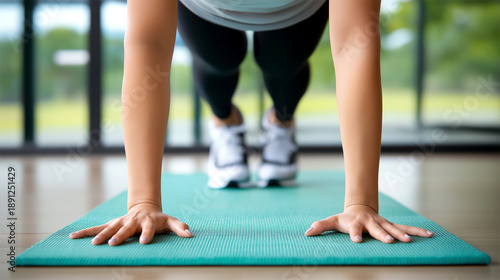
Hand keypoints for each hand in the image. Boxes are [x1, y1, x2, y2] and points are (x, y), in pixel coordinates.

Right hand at [69, 203, 191, 245]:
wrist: (145, 208)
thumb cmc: (159, 219)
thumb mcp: (171, 222)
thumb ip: (179, 227)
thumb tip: (190, 234)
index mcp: (148, 221)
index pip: (148, 229)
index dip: (147, 234)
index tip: (144, 242)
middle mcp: (133, 221)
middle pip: (126, 229)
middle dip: (120, 236)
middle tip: (113, 244)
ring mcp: (120, 222)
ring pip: (110, 228)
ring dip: (101, 235)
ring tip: (93, 243)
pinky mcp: (111, 224)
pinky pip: (97, 228)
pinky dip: (85, 232)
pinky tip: (73, 237)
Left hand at [304, 204, 433, 242]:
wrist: (359, 208)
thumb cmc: (344, 219)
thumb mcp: (331, 222)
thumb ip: (320, 227)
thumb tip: (306, 233)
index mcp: (355, 223)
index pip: (354, 230)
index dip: (355, 234)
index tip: (357, 241)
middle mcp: (371, 223)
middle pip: (377, 229)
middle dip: (383, 235)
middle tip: (390, 241)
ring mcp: (383, 223)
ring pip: (395, 228)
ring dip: (403, 234)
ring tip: (412, 240)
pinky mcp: (392, 225)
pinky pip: (406, 228)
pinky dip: (417, 231)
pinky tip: (430, 235)